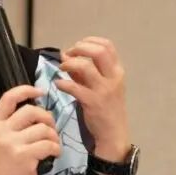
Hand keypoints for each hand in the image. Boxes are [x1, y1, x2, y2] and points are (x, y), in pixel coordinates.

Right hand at [0, 85, 60, 174]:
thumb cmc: (4, 163)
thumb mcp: (1, 138)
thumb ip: (14, 123)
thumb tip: (40, 111)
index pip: (9, 98)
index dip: (26, 90)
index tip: (40, 91)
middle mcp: (1, 130)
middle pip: (31, 111)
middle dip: (46, 117)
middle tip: (50, 128)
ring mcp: (12, 143)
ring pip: (42, 129)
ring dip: (53, 136)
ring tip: (52, 144)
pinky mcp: (24, 155)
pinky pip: (48, 144)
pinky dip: (55, 148)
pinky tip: (54, 153)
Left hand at [54, 36, 130, 161]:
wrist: (113, 133)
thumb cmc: (106, 108)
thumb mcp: (101, 87)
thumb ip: (84, 72)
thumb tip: (66, 56)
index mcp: (117, 71)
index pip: (107, 45)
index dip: (90, 41)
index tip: (77, 47)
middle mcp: (113, 78)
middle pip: (98, 51)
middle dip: (79, 48)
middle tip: (68, 54)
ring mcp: (104, 90)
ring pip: (85, 66)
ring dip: (69, 63)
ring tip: (62, 68)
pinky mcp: (93, 102)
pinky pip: (75, 87)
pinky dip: (63, 83)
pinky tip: (58, 84)